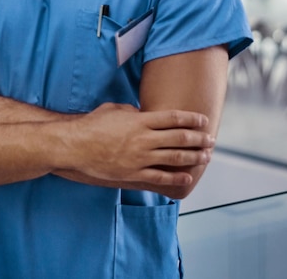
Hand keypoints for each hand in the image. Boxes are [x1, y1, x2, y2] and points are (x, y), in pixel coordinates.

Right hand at [61, 103, 213, 187]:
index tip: (203, 120)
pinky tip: (187, 176)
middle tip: (211, 139)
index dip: (191, 119)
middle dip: (198, 138)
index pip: (173, 118)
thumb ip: (134, 112)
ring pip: (174, 158)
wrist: (76, 146)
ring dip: (193, 157)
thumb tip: (145, 114)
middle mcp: (143, 139)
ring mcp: (140, 157)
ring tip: (205, 156)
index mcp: (140, 120)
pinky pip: (160, 177)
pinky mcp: (133, 173)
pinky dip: (175, 177)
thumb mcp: (115, 110)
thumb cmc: (93, 124)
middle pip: (179, 138)